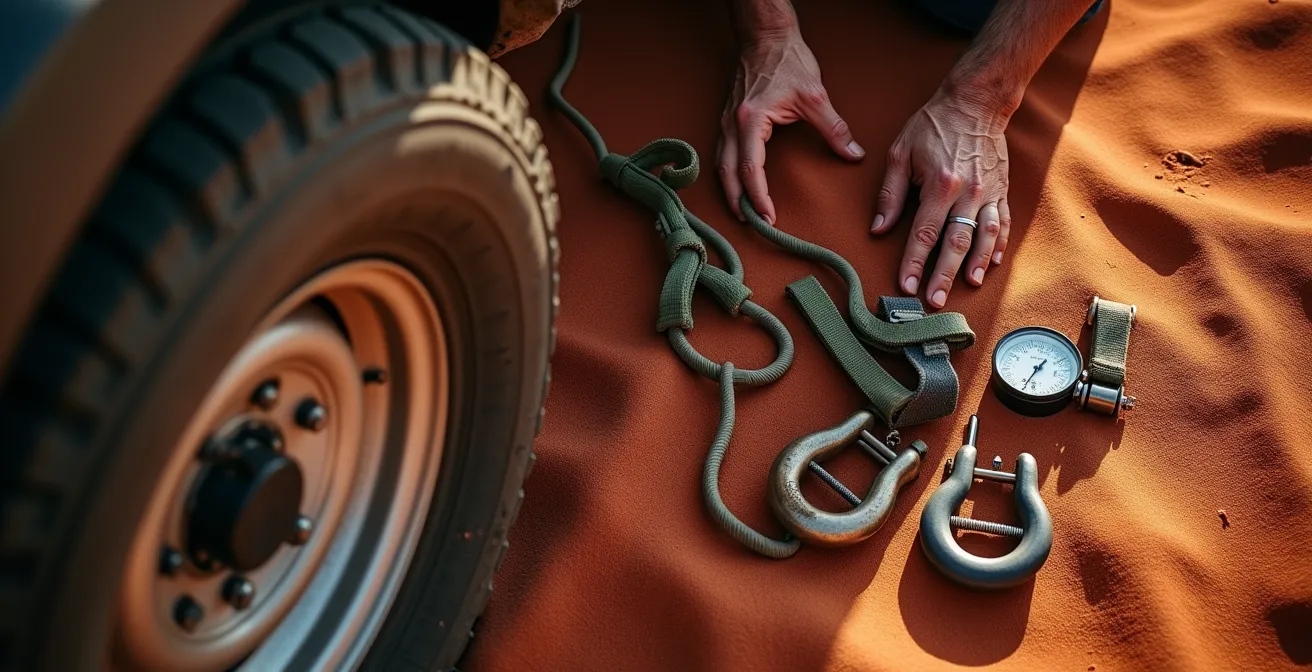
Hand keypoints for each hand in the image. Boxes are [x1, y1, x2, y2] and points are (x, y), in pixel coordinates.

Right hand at [718, 28, 864, 223]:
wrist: (766, 37)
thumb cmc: (787, 61)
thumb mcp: (815, 96)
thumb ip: (834, 129)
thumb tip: (853, 154)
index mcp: (751, 121)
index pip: (751, 169)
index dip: (759, 196)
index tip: (769, 216)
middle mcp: (732, 125)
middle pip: (728, 174)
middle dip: (738, 202)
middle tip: (752, 224)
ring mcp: (727, 122)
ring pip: (721, 166)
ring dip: (731, 191)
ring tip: (744, 212)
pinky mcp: (729, 120)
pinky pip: (723, 154)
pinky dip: (729, 174)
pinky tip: (739, 185)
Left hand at [870, 87, 1012, 308]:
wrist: (975, 102)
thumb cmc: (933, 126)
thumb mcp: (900, 153)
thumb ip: (890, 194)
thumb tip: (878, 228)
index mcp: (940, 185)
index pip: (924, 233)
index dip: (914, 262)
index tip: (905, 286)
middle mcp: (968, 192)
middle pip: (955, 242)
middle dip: (944, 274)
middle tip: (935, 300)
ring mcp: (989, 192)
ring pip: (984, 236)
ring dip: (976, 264)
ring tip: (967, 286)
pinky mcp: (1002, 190)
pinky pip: (1003, 222)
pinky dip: (999, 245)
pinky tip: (992, 263)